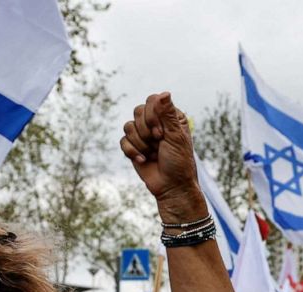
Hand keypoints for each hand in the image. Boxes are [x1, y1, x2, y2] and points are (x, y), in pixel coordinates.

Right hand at [120, 93, 202, 219]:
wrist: (171, 187)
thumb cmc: (179, 162)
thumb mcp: (176, 137)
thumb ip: (167, 114)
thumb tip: (164, 93)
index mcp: (170, 116)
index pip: (152, 101)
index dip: (152, 116)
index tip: (161, 134)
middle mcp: (156, 122)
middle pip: (138, 112)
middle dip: (146, 131)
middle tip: (158, 143)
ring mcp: (143, 134)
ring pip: (128, 126)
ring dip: (140, 143)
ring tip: (152, 154)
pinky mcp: (133, 146)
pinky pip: (123, 141)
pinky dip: (132, 152)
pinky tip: (143, 160)